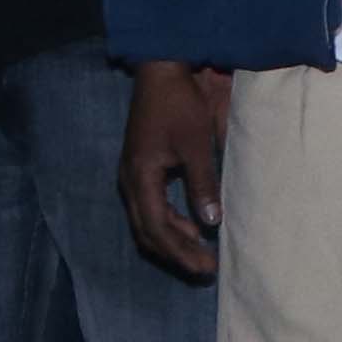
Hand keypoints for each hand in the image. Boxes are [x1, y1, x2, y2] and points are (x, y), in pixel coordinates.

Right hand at [120, 60, 232, 281]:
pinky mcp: (140, 170)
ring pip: (146, 223)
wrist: (161, 72)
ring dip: (172, 240)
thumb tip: (211, 223)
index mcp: (140, 177)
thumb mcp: (196, 144)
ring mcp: (132, 176)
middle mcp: (129, 182)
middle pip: (147, 233)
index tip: (207, 267)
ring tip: (201, 252)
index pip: (157, 229)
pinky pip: (149, 208)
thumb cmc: (179, 105)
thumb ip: (202, 184)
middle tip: (206, 269)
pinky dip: (169, 223)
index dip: (181, 252)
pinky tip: (191, 226)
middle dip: (176, 254)